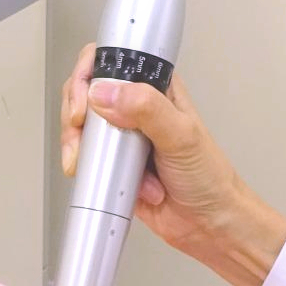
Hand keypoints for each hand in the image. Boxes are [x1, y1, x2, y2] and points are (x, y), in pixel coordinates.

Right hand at [59, 45, 285, 285]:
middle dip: (76, 113)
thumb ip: (146, 108)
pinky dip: (89, 171)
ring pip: (82, 128)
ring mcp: (122, 138)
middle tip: (79, 131)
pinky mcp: (113, 165)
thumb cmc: (209, 177)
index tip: (85, 100)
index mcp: (157, 89)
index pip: (112, 61)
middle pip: (87, 92)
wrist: (209, 224)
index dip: (89, 73)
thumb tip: (106, 93)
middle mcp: (137, 109)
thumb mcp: (182, 136)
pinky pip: (87, 160)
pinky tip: (111, 181)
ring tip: (95, 163)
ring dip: (81, 148)